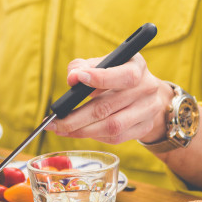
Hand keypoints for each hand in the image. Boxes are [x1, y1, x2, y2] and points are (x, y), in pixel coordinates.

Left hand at [46, 54, 169, 144]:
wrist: (144, 92)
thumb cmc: (116, 73)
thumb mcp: (104, 63)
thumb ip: (83, 66)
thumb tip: (72, 78)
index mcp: (137, 67)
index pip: (122, 76)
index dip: (98, 78)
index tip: (75, 79)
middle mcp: (147, 89)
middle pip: (108, 107)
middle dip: (76, 117)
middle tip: (53, 122)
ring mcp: (148, 111)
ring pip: (112, 127)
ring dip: (82, 131)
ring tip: (61, 129)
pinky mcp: (143, 128)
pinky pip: (116, 138)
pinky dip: (94, 136)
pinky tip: (80, 132)